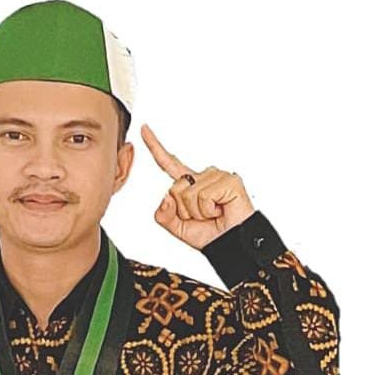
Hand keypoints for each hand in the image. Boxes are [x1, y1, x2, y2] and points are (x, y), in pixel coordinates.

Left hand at [140, 123, 255, 249]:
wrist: (230, 245)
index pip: (169, 163)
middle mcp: (202, 176)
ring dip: (197, 212)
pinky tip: (220, 210)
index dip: (155, 147)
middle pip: (174, 188)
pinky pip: (204, 196)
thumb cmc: (209, 234)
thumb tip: (166, 197)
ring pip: (188, 194)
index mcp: (189, 184)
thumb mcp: (177, 227)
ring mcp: (216, 176)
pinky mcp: (229, 180)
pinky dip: (208, 210)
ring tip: (213, 214)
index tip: (144, 129)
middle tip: (202, 217)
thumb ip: (163, 214)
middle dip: (183, 210)